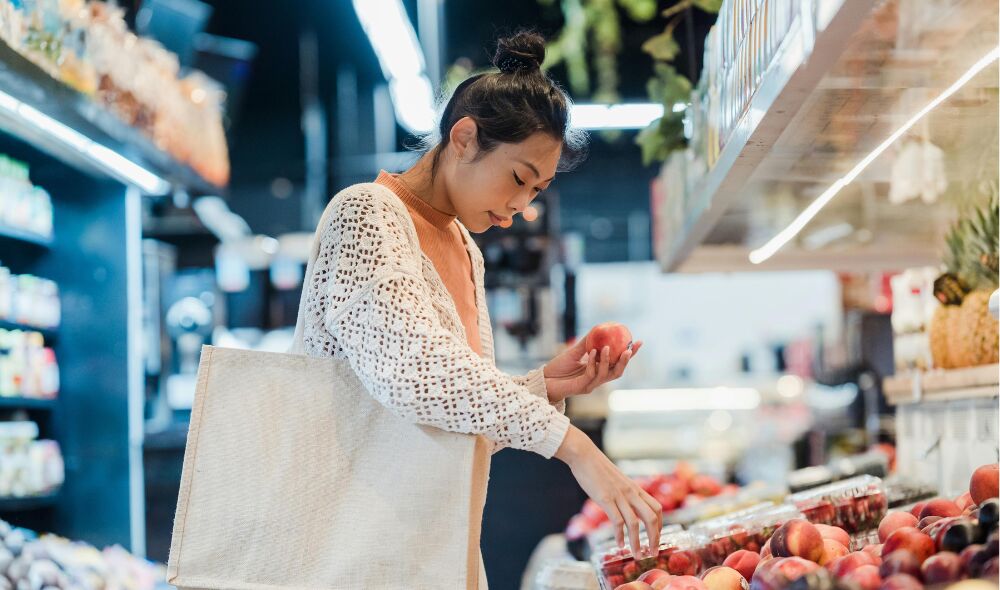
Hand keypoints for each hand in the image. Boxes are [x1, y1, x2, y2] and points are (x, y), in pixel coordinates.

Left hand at [542, 339, 642, 402]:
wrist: (544, 380)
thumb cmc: (558, 367)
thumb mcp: (574, 352)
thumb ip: (586, 343)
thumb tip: (598, 328)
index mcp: (598, 370)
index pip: (617, 362)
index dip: (630, 354)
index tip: (638, 342)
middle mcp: (597, 379)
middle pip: (617, 371)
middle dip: (626, 360)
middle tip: (630, 349)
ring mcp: (591, 384)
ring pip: (606, 374)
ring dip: (608, 360)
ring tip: (607, 347)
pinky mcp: (582, 387)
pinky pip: (591, 374)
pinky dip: (593, 362)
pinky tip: (592, 352)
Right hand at [555, 426, 661, 557]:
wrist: (584, 455)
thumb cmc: (598, 468)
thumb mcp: (617, 480)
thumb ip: (624, 492)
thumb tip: (626, 505)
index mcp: (635, 488)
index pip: (657, 508)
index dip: (660, 525)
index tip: (657, 538)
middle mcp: (631, 493)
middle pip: (652, 518)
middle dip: (655, 538)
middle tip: (653, 553)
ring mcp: (619, 496)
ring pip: (635, 523)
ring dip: (638, 542)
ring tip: (637, 555)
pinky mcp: (605, 499)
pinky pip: (617, 521)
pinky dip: (620, 535)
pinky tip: (619, 544)